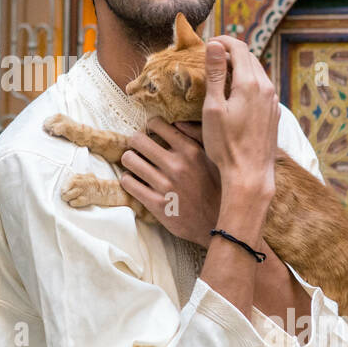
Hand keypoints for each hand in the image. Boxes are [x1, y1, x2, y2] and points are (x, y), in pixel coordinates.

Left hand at [117, 117, 221, 247]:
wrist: (219, 223)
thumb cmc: (218, 188)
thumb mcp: (214, 158)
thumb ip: (197, 136)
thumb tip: (177, 122)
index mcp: (190, 150)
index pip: (156, 124)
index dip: (150, 127)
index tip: (151, 134)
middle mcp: (176, 165)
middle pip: (137, 140)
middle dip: (135, 142)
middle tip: (138, 148)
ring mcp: (165, 185)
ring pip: (129, 160)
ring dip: (130, 160)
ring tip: (136, 164)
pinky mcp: (156, 204)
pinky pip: (129, 183)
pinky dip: (128, 179)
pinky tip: (135, 180)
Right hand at [202, 36, 279, 210]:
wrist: (250, 174)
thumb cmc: (226, 144)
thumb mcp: (214, 107)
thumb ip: (216, 73)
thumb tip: (214, 45)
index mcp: (251, 83)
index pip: (239, 48)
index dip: (222, 41)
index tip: (207, 44)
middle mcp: (267, 88)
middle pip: (250, 57)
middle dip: (230, 52)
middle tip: (210, 57)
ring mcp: (273, 101)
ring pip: (257, 72)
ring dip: (240, 67)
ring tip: (220, 74)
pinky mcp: (273, 113)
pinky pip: (262, 88)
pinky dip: (248, 82)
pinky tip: (235, 94)